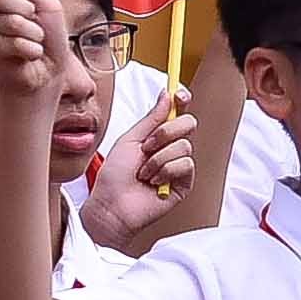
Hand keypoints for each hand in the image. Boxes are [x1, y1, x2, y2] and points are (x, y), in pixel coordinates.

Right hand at [0, 0, 65, 100]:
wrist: (48, 72)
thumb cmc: (49, 37)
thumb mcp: (47, 4)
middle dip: (22, 6)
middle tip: (33, 17)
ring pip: (7, 21)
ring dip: (31, 32)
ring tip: (33, 40)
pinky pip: (11, 43)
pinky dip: (30, 49)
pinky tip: (29, 54)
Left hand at [82, 92, 197, 251]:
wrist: (112, 205)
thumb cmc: (115, 175)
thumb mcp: (130, 140)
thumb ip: (150, 119)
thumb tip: (166, 94)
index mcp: (157, 136)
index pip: (177, 113)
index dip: (181, 101)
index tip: (179, 94)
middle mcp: (170, 148)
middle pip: (188, 124)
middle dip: (165, 132)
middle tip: (146, 146)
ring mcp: (179, 166)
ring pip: (184, 146)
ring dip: (157, 159)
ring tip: (143, 173)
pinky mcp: (184, 183)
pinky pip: (185, 164)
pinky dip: (165, 172)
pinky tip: (153, 183)